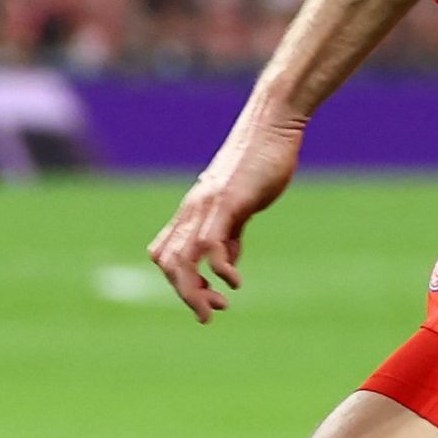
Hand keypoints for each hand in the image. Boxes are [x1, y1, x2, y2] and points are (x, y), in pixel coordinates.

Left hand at [149, 110, 303, 320]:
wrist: (273, 123)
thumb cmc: (260, 159)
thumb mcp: (241, 203)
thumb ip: (231, 231)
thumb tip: (226, 261)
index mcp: (194, 210)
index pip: (165, 254)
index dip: (178, 282)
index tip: (206, 298)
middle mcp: (193, 209)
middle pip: (167, 263)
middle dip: (185, 295)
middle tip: (209, 314)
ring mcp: (207, 205)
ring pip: (182, 260)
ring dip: (196, 291)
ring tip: (217, 308)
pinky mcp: (227, 201)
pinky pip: (210, 244)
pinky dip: (219, 270)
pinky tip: (235, 281)